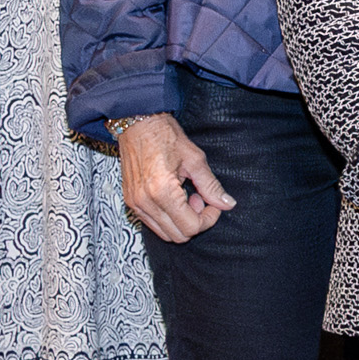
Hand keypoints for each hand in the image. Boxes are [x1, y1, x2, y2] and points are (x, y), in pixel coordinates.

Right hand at [115, 112, 236, 243]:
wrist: (138, 123)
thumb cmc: (165, 136)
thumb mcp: (195, 160)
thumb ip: (212, 186)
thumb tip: (228, 204)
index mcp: (162, 192)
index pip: (191, 227)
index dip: (208, 219)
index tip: (213, 203)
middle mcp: (145, 202)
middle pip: (178, 236)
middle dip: (195, 222)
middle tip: (201, 200)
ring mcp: (135, 204)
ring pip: (165, 233)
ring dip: (181, 221)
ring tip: (187, 197)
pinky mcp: (131, 202)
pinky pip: (153, 224)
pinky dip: (168, 217)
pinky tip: (174, 198)